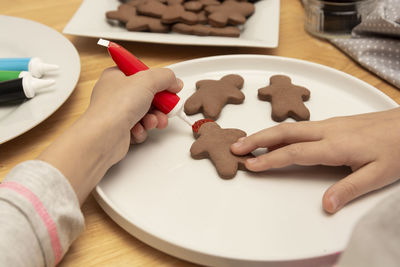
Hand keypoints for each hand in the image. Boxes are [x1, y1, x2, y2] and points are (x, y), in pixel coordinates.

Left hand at [87, 67, 182, 161]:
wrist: (104, 136)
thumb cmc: (115, 106)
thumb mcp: (147, 80)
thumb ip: (165, 77)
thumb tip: (174, 81)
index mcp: (117, 76)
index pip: (142, 73)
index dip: (157, 80)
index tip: (169, 86)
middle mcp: (116, 94)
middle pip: (147, 95)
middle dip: (160, 105)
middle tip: (166, 107)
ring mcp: (118, 112)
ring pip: (146, 113)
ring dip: (153, 118)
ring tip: (151, 121)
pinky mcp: (121, 130)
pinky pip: (140, 128)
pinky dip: (143, 130)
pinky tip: (138, 129)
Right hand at [231, 108, 399, 212]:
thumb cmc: (398, 148)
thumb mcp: (379, 174)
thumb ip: (349, 189)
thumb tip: (325, 206)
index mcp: (335, 145)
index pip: (294, 153)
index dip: (270, 160)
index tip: (250, 166)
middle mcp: (327, 131)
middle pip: (284, 133)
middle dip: (257, 140)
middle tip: (235, 147)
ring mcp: (328, 124)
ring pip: (289, 128)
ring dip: (265, 135)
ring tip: (247, 143)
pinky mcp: (332, 123)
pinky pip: (298, 127)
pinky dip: (279, 132)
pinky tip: (275, 138)